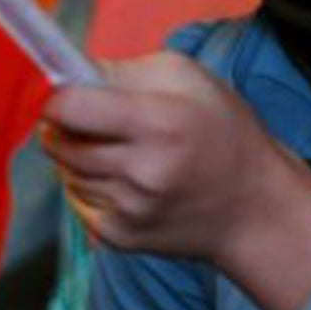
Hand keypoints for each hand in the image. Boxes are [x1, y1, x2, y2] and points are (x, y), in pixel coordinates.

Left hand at [42, 53, 310, 309]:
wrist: (254, 207)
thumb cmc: (222, 129)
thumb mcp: (187, 78)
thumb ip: (122, 71)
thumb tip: (66, 74)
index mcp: (158, 122)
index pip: (69, 108)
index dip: (56, 96)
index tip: (63, 92)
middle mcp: (141, 171)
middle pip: (58, 142)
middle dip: (65, 125)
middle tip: (93, 119)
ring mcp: (129, 210)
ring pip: (65, 172)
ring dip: (77, 157)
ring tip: (120, 150)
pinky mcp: (120, 238)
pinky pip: (76, 201)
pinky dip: (89, 186)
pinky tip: (124, 180)